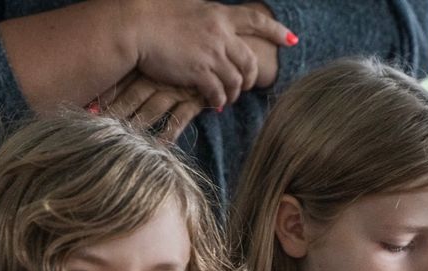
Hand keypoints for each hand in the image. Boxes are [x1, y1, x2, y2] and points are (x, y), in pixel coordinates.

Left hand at [96, 73, 204, 142]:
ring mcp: (176, 89)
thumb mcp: (158, 65)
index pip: (121, 82)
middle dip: (114, 114)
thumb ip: (134, 77)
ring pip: (152, 109)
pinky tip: (156, 147)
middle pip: (132, 97)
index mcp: (147, 67)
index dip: (105, 97)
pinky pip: (178, 119)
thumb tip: (101, 97)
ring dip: (136, 125)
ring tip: (121, 141)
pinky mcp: (193, 101)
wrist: (218, 60)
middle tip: (97, 129)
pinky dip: (167, 134)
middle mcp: (159, 78)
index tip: (87, 111)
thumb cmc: (181, 66)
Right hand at [124, 0, 292, 107]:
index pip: (256, 20)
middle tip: (245, 87)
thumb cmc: (153, 16)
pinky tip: (215, 105)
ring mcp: (211, 53)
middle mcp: (220, 33)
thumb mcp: (186, 7)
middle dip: (250, 77)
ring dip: (234, 93)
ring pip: (236, 80)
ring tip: (227, 100)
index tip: (292, 39)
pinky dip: (219, 101)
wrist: (135, 27)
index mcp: (219, 14)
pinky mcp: (198, 72)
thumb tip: (206, 21)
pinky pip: (218, 92)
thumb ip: (202, 17)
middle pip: (249, 60)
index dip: (276, 30)